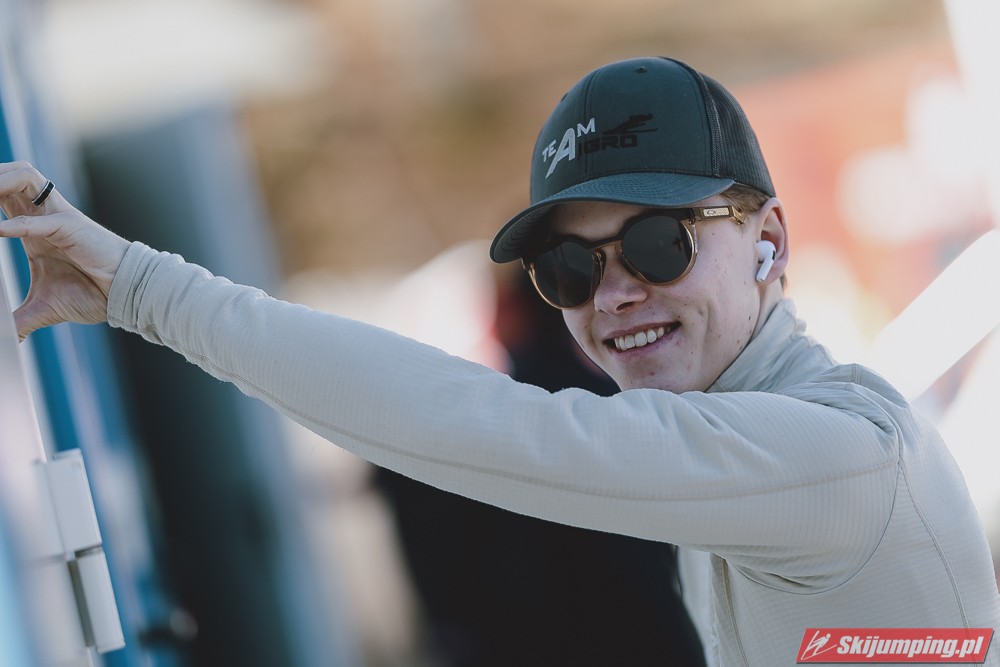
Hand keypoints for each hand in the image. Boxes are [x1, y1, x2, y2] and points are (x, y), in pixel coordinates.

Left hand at [0, 161, 129, 340]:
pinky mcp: (73, 228)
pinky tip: (0, 231)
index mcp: (32, 227)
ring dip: (1, 182)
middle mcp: (43, 214)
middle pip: (11, 175)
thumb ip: (19, 320)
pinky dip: (20, 224)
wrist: (125, 294)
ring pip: (26, 178)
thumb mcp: (44, 308)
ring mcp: (58, 218)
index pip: (0, 195)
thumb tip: (7, 340)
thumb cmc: (92, 294)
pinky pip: (43, 219)